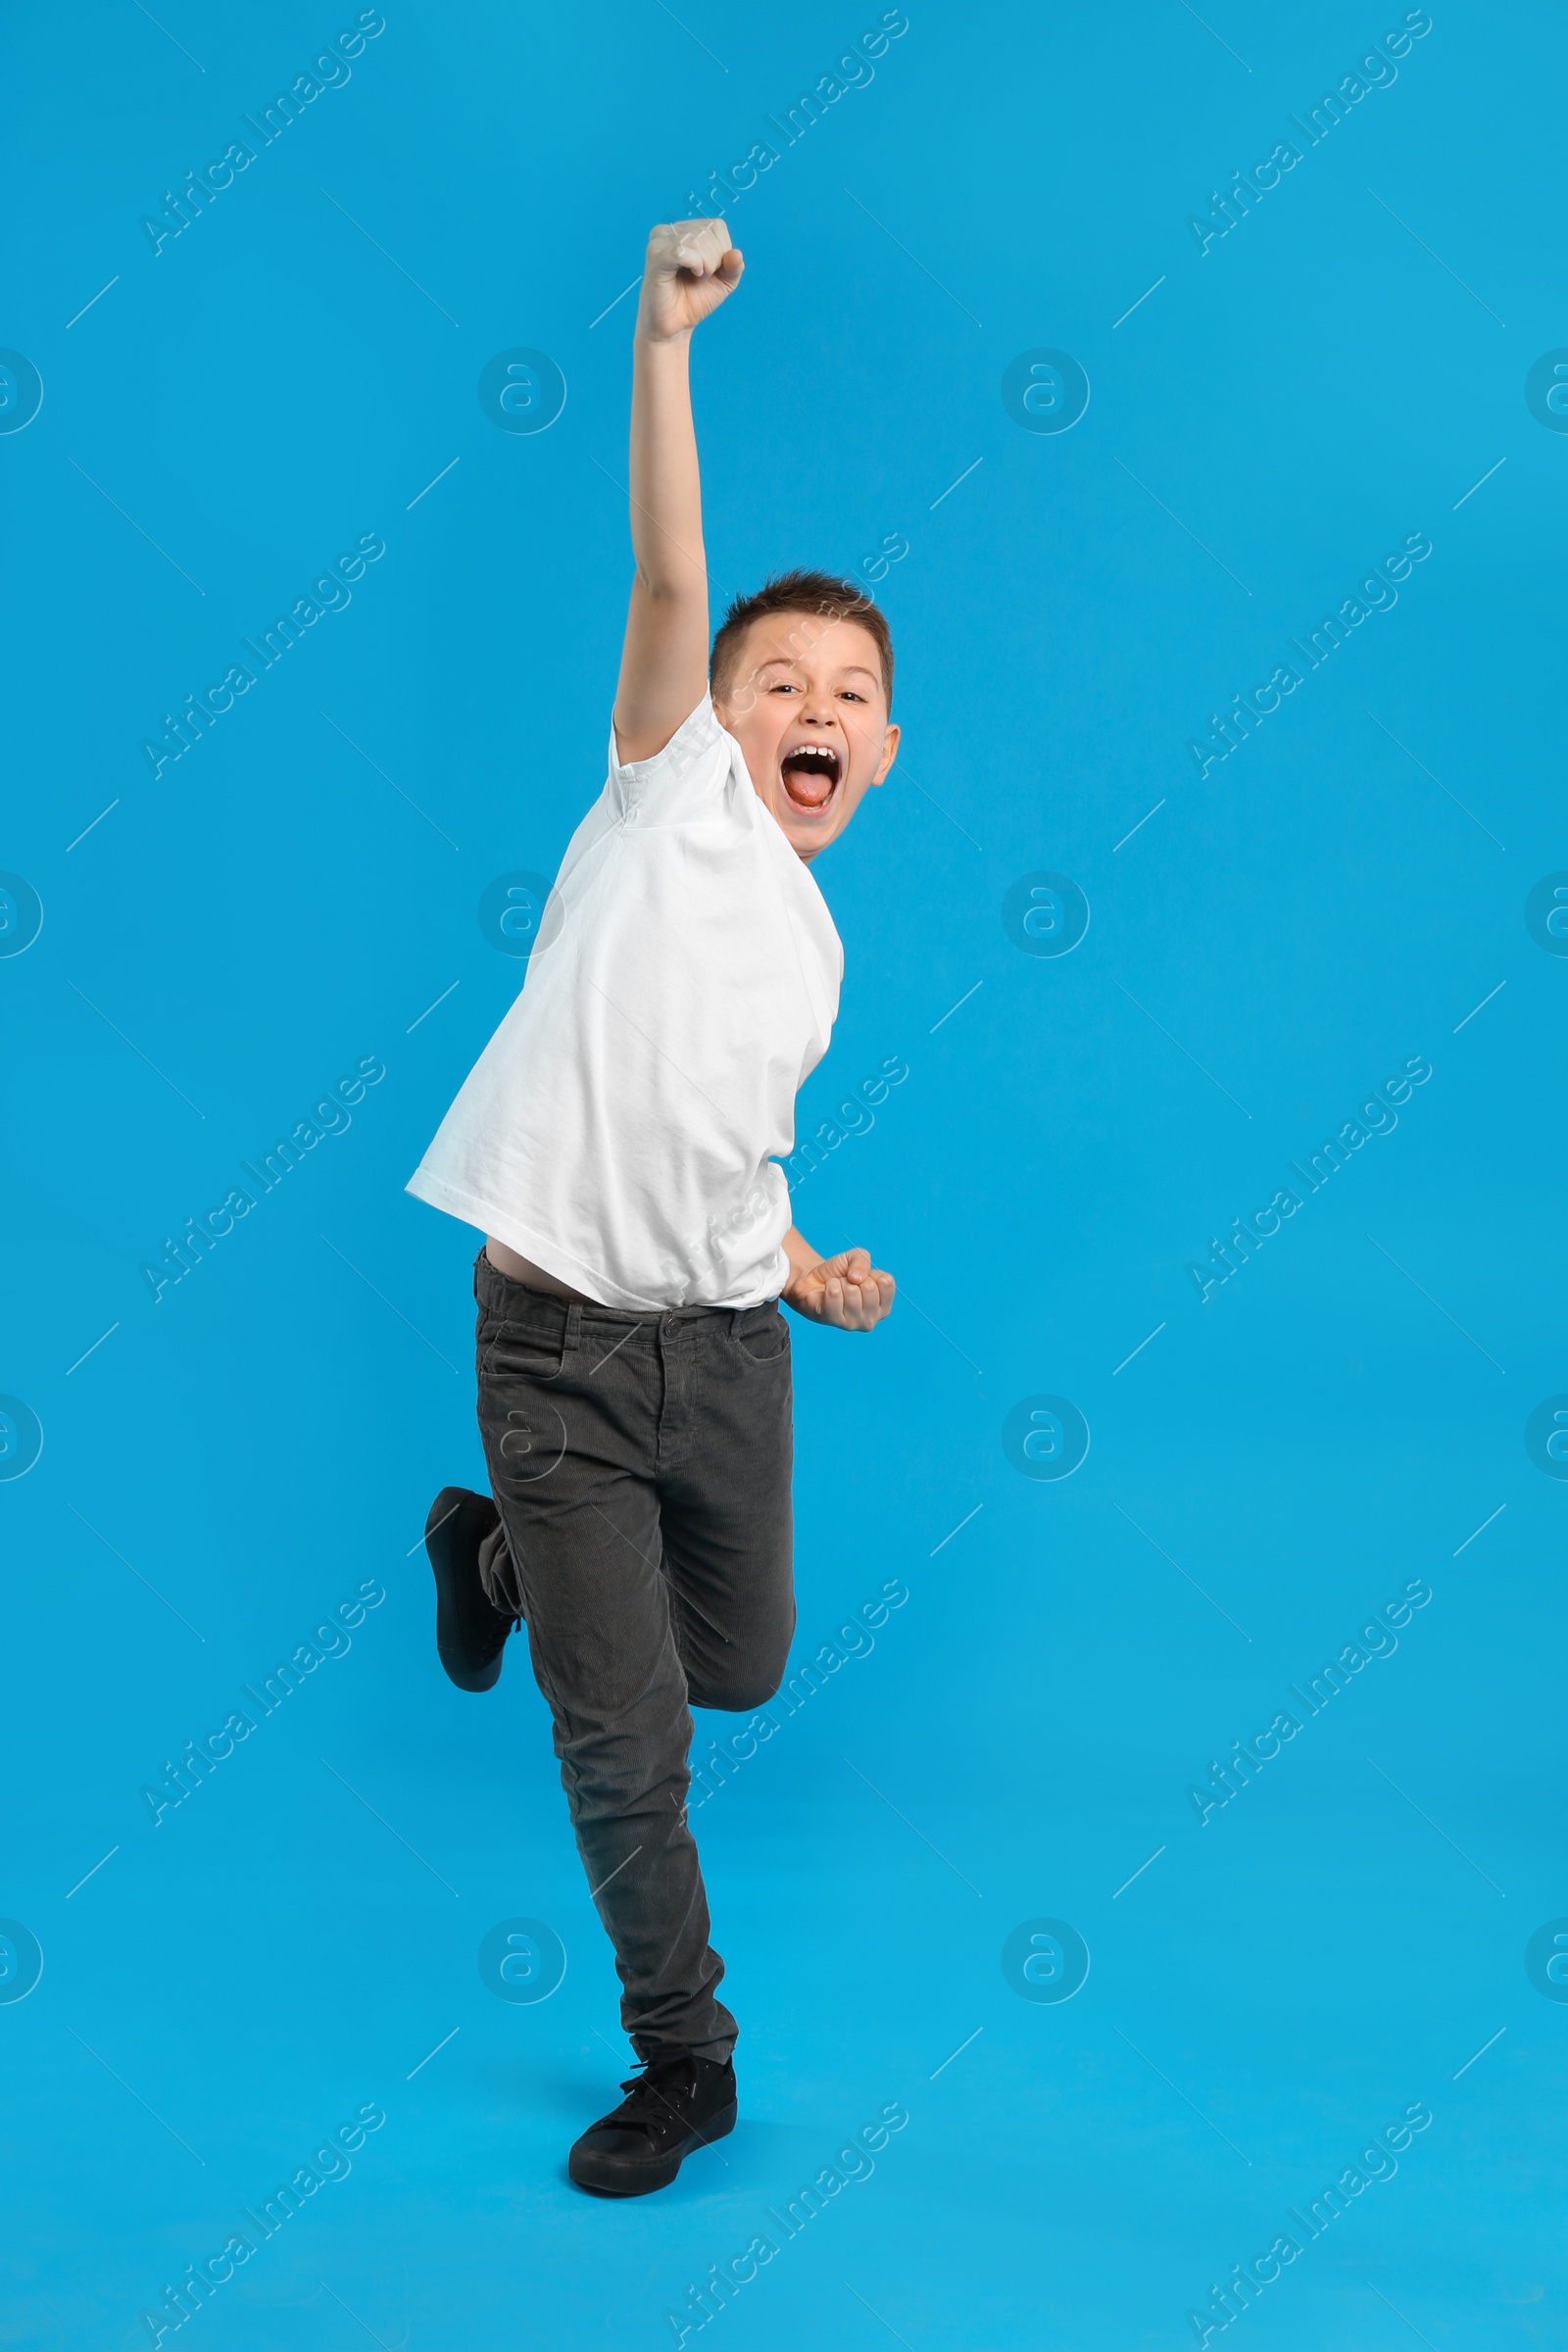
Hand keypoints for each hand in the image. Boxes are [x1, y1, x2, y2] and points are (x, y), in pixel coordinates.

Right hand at [636, 219, 742, 342]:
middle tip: (700, 278)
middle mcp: (671, 230)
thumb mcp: (723, 283)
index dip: (723, 251)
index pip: (717, 227)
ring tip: (695, 278)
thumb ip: (734, 267)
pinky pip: (682, 251)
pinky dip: (695, 265)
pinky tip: (692, 275)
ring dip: (706, 266)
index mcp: (686, 230)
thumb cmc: (694, 301)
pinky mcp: (655, 255)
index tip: (710, 271)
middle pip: (708, 232)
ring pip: (697, 241)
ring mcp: (660, 241)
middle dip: (714, 261)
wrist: (674, 326)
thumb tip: (737, 254)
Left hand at [783, 1246, 894, 1332]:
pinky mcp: (833, 1321)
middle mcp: (871, 1319)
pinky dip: (829, 1286)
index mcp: (883, 1307)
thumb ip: (863, 1261)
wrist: (813, 1280)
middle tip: (846, 1284)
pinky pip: (834, 1295)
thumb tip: (856, 1278)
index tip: (861, 1279)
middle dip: (854, 1279)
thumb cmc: (839, 1273)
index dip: (871, 1273)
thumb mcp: (855, 1258)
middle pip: (869, 1287)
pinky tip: (827, 1291)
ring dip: (840, 1283)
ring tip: (836, 1288)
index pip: (886, 1283)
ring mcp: (852, 1323)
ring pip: (851, 1291)